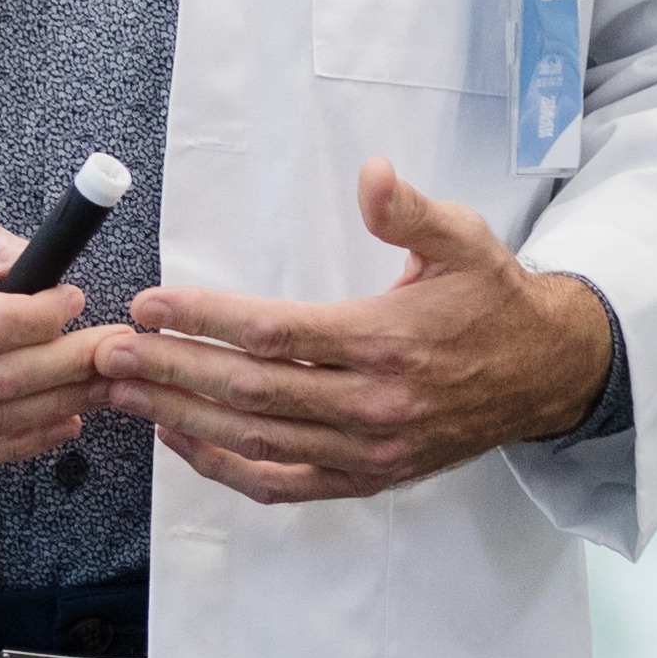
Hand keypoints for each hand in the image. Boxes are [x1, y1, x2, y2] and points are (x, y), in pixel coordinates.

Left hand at [97, 161, 616, 505]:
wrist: (546, 374)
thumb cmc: (493, 301)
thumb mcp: (466, 239)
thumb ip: (411, 211)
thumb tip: (372, 174)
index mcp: (388, 342)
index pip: (277, 335)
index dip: (207, 321)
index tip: (151, 303)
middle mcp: (373, 405)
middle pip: (252, 393)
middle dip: (172, 371)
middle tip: (110, 352)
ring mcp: (367, 450)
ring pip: (256, 439)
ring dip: (181, 416)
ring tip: (124, 389)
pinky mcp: (366, 479)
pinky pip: (281, 483)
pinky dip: (224, 467)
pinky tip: (179, 438)